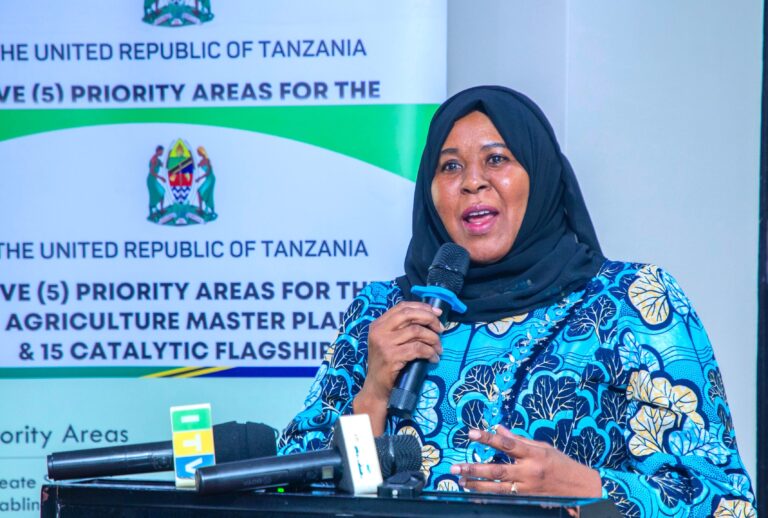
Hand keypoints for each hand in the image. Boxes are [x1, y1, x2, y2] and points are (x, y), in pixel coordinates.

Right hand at [363, 301, 443, 401]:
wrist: (376, 388)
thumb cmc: (386, 364)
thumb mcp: (389, 342)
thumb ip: (402, 329)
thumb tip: (430, 317)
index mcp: (378, 324)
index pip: (402, 307)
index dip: (422, 307)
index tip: (437, 313)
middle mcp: (379, 331)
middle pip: (409, 315)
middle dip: (430, 319)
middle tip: (441, 329)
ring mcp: (384, 344)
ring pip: (416, 331)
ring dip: (433, 339)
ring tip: (438, 348)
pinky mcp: (392, 357)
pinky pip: (418, 349)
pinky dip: (430, 353)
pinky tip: (434, 358)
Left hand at [450, 426, 601, 497]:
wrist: (581, 489)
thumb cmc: (561, 463)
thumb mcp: (543, 447)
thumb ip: (519, 440)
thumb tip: (498, 429)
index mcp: (534, 454)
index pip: (507, 444)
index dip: (488, 438)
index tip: (471, 433)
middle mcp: (530, 472)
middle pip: (498, 470)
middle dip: (475, 469)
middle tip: (456, 467)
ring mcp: (528, 488)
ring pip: (498, 488)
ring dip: (477, 485)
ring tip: (460, 480)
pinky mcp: (527, 499)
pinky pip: (505, 498)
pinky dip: (489, 495)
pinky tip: (476, 493)